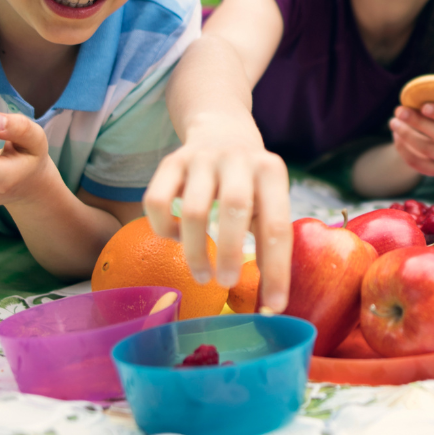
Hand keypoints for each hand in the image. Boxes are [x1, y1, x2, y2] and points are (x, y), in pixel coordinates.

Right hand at [142, 119, 292, 311]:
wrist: (222, 129)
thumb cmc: (251, 182)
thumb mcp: (269, 200)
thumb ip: (269, 240)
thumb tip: (271, 301)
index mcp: (271, 171)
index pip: (277, 225)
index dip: (276, 269)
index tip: (275, 305)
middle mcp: (238, 159)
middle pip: (234, 208)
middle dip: (230, 252)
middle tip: (227, 283)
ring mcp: (201, 158)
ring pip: (193, 210)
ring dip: (197, 250)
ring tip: (203, 275)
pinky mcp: (170, 161)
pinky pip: (156, 200)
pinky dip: (163, 227)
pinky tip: (176, 239)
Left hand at [390, 103, 433, 177]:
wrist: (426, 134)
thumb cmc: (430, 112)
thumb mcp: (433, 103)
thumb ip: (427, 100)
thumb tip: (411, 98)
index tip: (423, 107)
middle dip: (418, 122)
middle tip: (399, 111)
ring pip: (429, 149)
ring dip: (407, 135)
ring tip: (393, 123)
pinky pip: (419, 163)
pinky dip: (404, 150)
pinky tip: (397, 137)